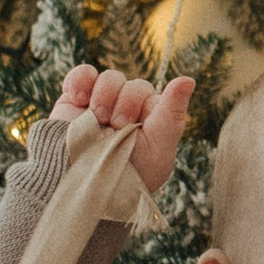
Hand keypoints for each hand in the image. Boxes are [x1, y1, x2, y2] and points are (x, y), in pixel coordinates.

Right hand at [55, 63, 193, 196]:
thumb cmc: (128, 175)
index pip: (152, 93)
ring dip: (104, 97)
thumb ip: (172, 112)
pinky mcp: (74, 102)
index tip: (131, 125)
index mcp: (152, 116)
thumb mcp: (157, 147)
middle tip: (114, 127)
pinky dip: (80, 81)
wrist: (85, 188)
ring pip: (110, 77)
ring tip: (97, 120)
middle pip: (132, 85)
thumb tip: (189, 79)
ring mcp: (102, 103)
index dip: (139, 104)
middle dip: (124, 104)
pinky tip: (79, 100)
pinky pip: (82, 75)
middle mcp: (128, 107)